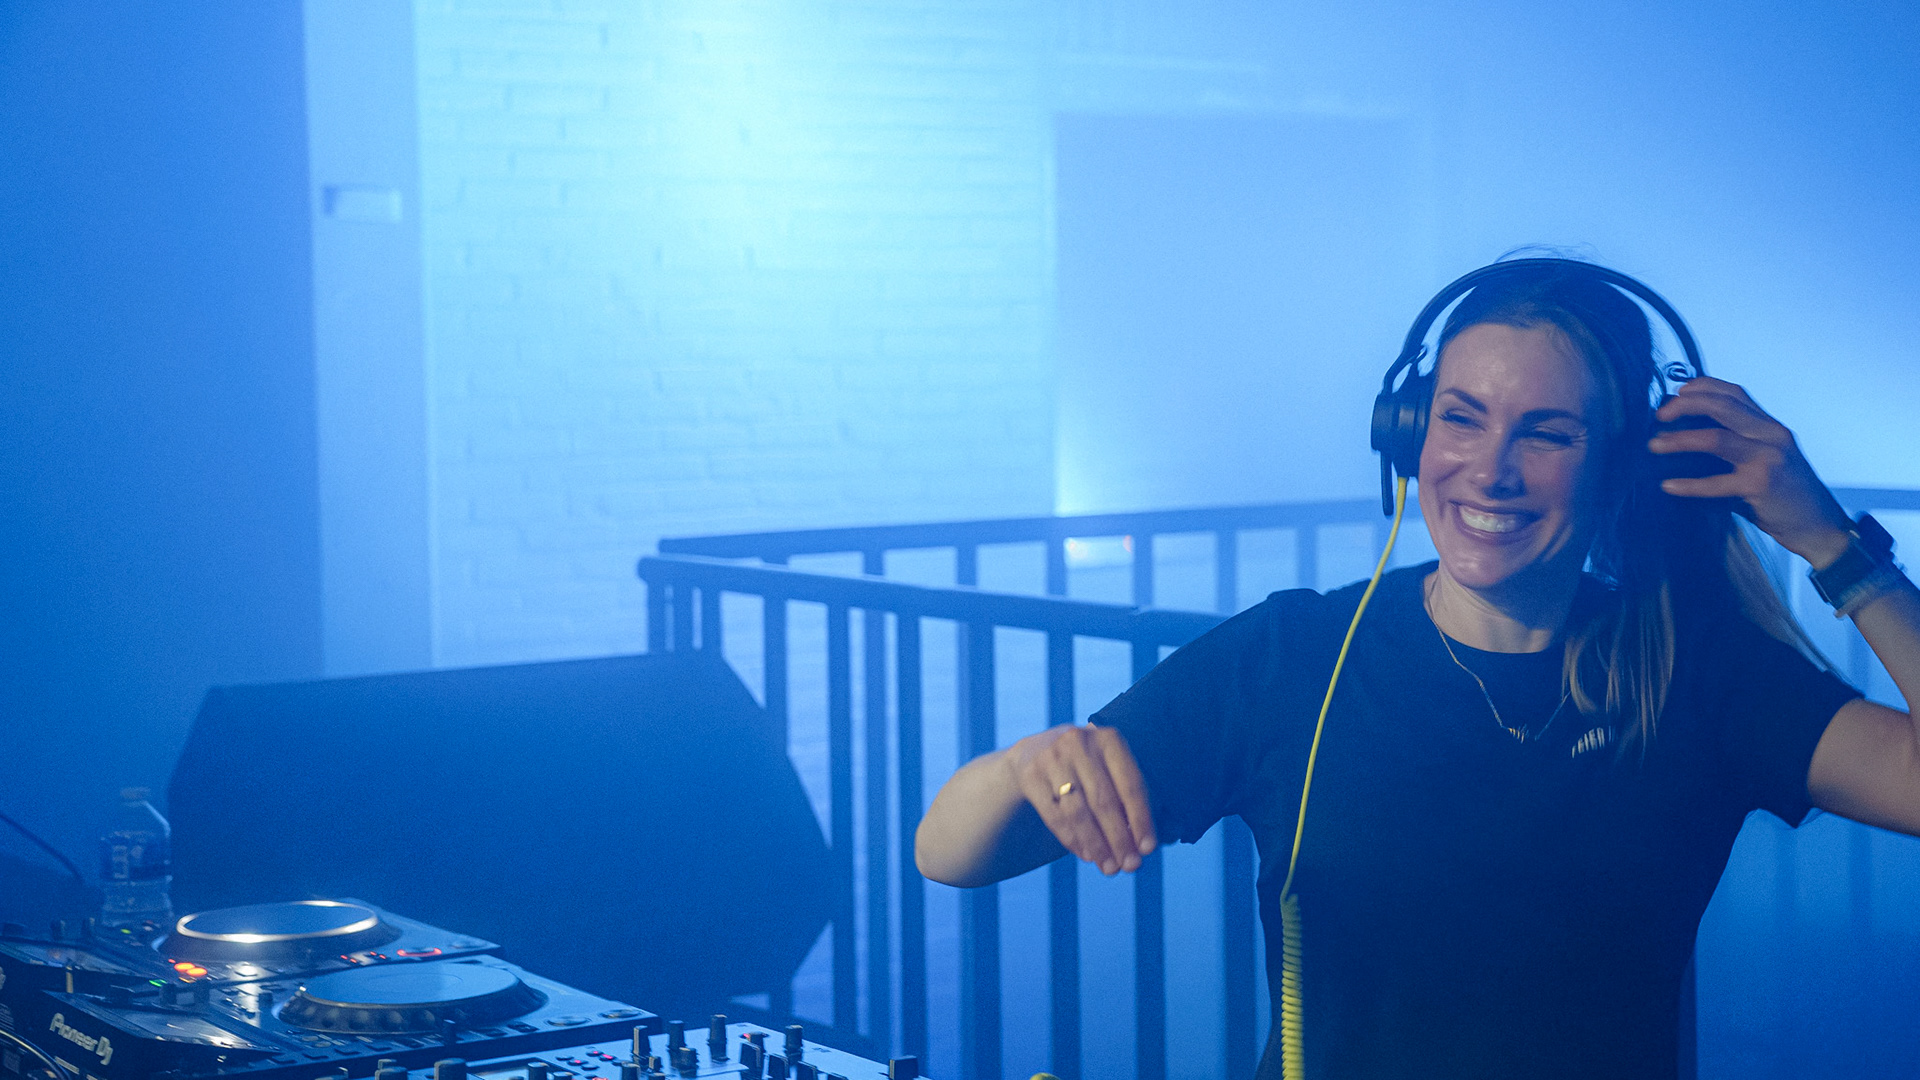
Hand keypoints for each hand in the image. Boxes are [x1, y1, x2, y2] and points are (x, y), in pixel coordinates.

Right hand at [1004, 722, 1155, 874]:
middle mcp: (1079, 743)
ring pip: (1078, 812)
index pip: (1131, 785)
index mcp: (1109, 739)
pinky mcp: (1030, 776)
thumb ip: (1129, 799)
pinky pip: (1055, 817)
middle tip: (1131, 866)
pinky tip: (1087, 855)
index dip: (1141, 820)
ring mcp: (1051, 758)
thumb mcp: (1110, 768)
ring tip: (1110, 867)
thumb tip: (1146, 845)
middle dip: (1119, 839)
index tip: (1148, 849)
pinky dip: (1073, 841)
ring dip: (1097, 845)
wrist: (1035, 753)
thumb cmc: (1088, 768)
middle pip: (1104, 801)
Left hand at [1649, 376, 1852, 565]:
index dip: (1703, 387)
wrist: (1820, 526)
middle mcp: (1771, 435)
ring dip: (1680, 440)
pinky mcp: (1761, 485)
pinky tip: (1668, 485)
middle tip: (1659, 416)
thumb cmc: (1786, 494)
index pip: (1735, 393)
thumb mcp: (1767, 458)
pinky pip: (1716, 483)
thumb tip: (1691, 434)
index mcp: (1770, 426)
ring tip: (1654, 445)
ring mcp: (1768, 458)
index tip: (1676, 392)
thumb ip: (1740, 443)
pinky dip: (1689, 485)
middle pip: (1722, 407)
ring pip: (1715, 438)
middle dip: (1685, 406)